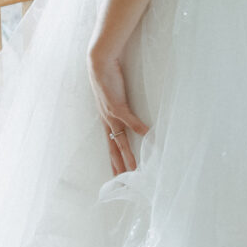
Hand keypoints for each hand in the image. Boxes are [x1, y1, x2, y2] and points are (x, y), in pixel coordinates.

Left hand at [87, 45, 149, 174]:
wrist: (99, 63)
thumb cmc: (106, 77)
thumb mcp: (113, 96)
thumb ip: (121, 108)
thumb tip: (127, 113)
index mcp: (105, 119)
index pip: (110, 145)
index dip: (113, 160)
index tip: (116, 175)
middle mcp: (107, 120)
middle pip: (113, 148)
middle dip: (118, 166)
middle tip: (122, 183)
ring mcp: (111, 114)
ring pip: (120, 140)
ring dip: (127, 155)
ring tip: (133, 170)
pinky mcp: (116, 105)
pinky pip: (129, 119)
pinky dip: (138, 128)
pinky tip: (147, 136)